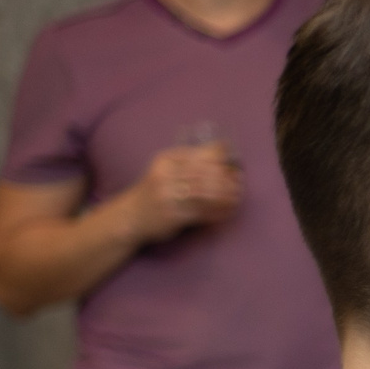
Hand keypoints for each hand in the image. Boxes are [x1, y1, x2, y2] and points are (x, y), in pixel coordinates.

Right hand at [123, 144, 240, 243]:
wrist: (129, 216)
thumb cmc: (155, 191)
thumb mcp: (166, 170)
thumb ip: (190, 162)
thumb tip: (224, 152)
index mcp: (165, 160)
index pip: (200, 155)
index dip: (222, 161)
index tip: (235, 167)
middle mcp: (165, 175)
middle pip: (205, 173)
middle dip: (226, 179)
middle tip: (240, 184)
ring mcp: (168, 196)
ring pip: (205, 193)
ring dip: (226, 196)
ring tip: (237, 197)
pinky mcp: (173, 215)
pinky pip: (203, 212)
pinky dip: (219, 212)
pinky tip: (228, 211)